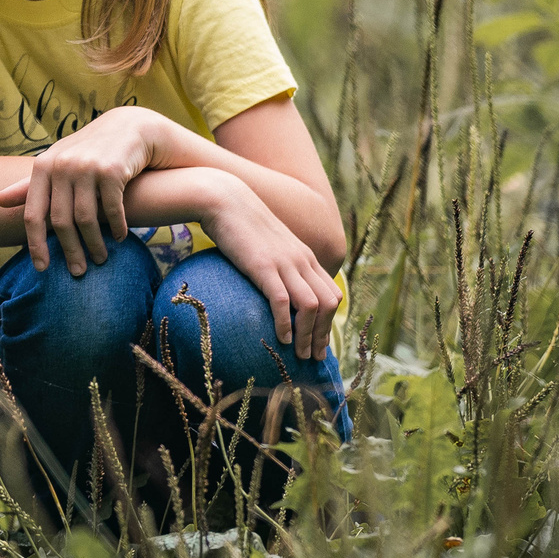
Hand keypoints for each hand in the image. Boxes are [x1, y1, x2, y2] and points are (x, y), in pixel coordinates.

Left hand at [0, 108, 157, 276]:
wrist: (129, 128)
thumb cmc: (87, 152)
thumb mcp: (56, 164)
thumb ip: (29, 185)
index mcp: (42, 166)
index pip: (33, 214)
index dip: (35, 245)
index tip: (42, 269)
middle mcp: (61, 165)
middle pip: (60, 222)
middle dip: (70, 251)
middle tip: (78, 272)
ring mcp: (86, 167)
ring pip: (86, 219)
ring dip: (95, 244)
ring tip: (100, 258)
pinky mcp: (112, 170)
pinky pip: (112, 209)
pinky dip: (117, 227)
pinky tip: (120, 237)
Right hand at [200, 178, 342, 361]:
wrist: (225, 200)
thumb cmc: (241, 225)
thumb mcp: (269, 245)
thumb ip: (279, 264)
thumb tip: (276, 289)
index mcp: (305, 257)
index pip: (332, 294)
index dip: (330, 322)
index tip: (319, 342)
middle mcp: (302, 261)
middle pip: (329, 304)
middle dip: (324, 335)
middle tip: (313, 357)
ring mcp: (284, 263)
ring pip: (311, 306)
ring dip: (307, 335)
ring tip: (298, 355)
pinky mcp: (264, 266)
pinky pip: (282, 301)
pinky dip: (285, 323)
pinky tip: (280, 339)